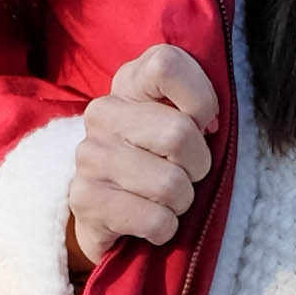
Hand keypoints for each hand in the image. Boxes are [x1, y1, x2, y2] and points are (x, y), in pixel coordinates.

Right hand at [68, 44, 220, 270]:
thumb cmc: (162, 161)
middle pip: (179, 134)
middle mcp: (103, 113)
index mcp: (130, 83)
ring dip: (183, 202)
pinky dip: (165, 228)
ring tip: (167, 199)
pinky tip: (149, 221)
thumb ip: (199, 105)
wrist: (110, 214)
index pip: (166, 65)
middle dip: (199, 165)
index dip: (201, 99)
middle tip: (187, 173)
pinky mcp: (84, 199)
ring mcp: (89, 156)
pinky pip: (155, 221)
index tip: (205, 125)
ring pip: (170, 184)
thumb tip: (212, 123)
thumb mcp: (182, 121)